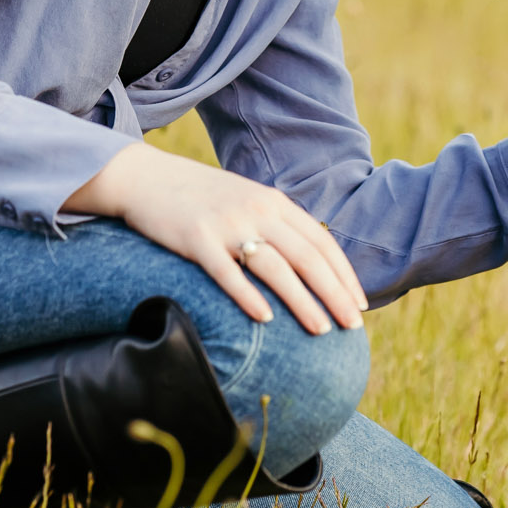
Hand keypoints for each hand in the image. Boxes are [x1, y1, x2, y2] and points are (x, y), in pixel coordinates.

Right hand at [64, 142, 366, 333]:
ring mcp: (227, 224)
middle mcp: (257, 210)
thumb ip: (277, 226)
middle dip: (334, 294)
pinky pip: (228, 272)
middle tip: (352, 327)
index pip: (322, 241)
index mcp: (274, 202)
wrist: (148, 178)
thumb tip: (309, 265)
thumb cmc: (202, 199)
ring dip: (302, 301)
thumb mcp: (248, 202)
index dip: (344, 274)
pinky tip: (265, 320)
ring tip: (320, 330)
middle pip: (307, 257)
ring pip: (275, 267)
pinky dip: (249, 296)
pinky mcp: (196, 239)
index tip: (360, 304)